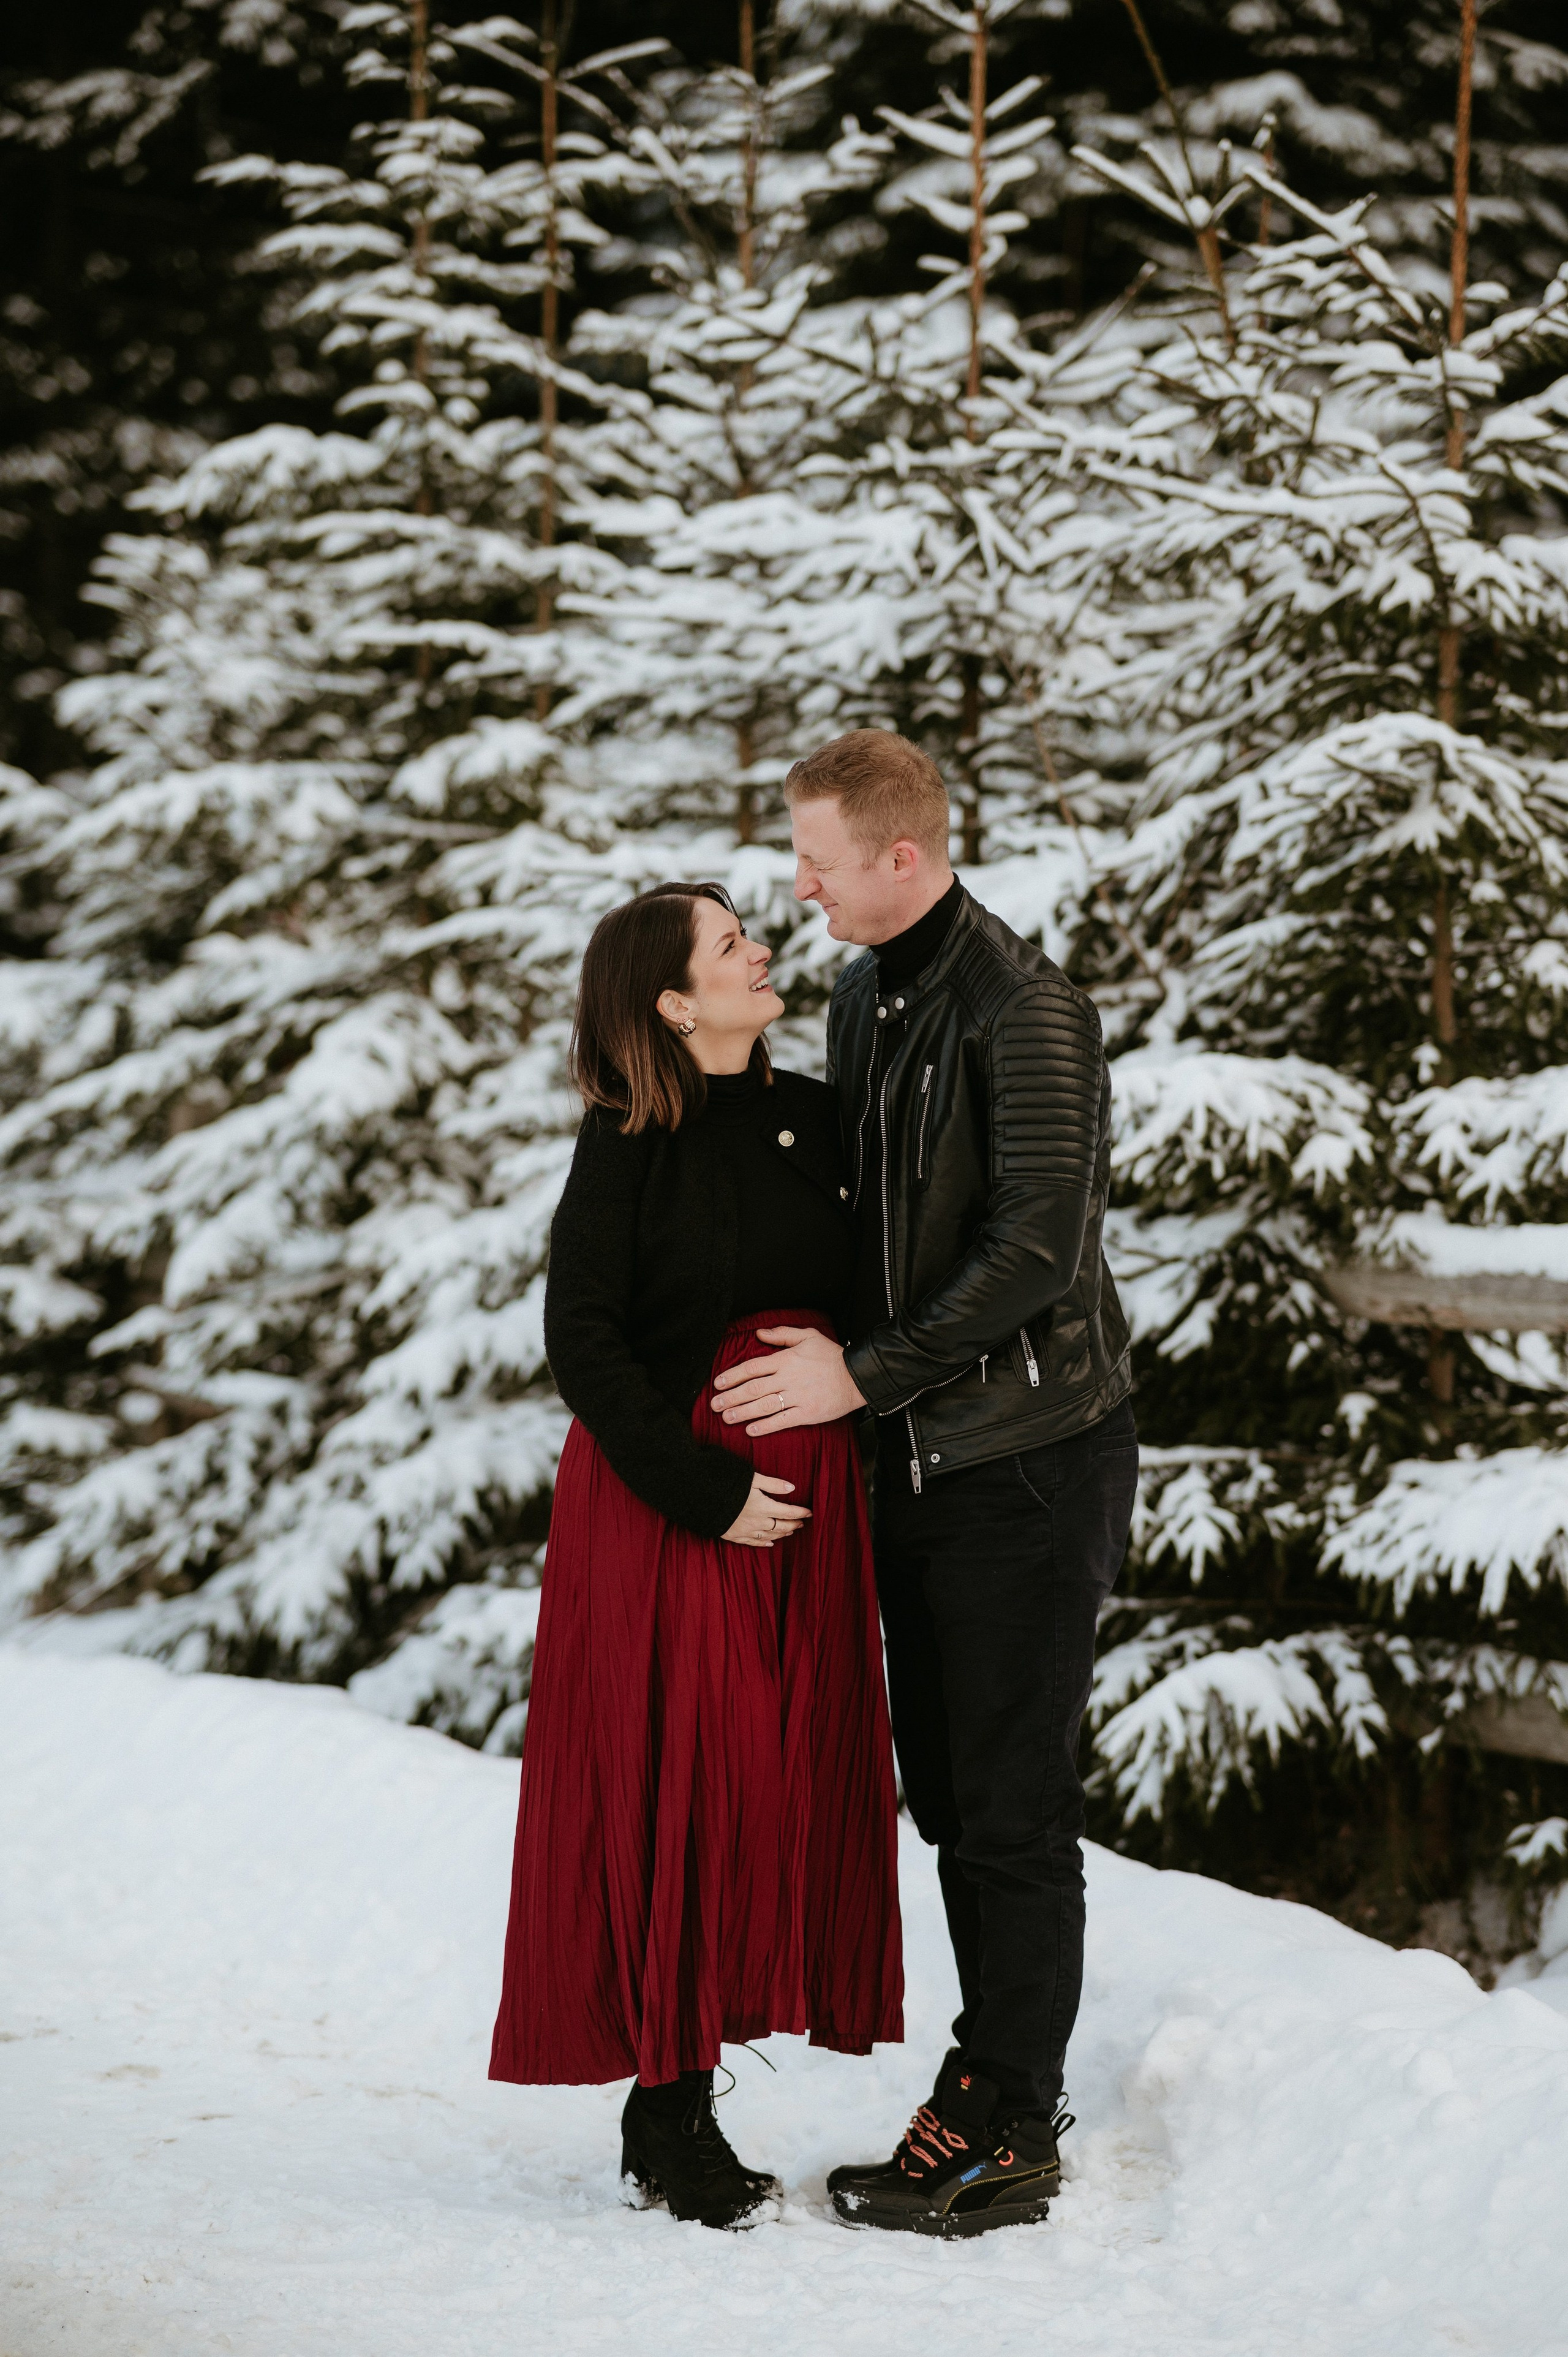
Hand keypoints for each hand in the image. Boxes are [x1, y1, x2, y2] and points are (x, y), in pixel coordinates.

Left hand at [711, 1326, 866, 1435]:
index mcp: (786, 1359)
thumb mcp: (809, 1336)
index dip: (732, 1376)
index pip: (752, 1368)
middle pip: (753, 1388)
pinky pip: (782, 1421)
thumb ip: (782, 1334)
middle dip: (731, 1397)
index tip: (718, 1384)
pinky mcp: (808, 1413)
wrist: (858, 1376)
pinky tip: (751, 1430)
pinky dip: (766, 1426)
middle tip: (714, 1405)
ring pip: (764, 1405)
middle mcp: (788, 1378)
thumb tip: (759, 1333)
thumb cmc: (832, 1355)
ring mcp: (798, 1396)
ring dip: (743, 1412)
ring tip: (727, 1418)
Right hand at [722, 1471, 811, 1549]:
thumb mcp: (752, 1478)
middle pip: (781, 1526)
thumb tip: (792, 1488)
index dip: (801, 1513)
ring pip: (770, 1536)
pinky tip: (770, 1543)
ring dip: (782, 1534)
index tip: (810, 1512)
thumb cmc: (727, 1484)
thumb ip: (773, 1484)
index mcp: (763, 1507)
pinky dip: (764, 1543)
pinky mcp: (734, 1535)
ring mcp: (745, 1531)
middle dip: (794, 1524)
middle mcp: (757, 1522)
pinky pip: (753, 1543)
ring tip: (790, 1531)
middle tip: (802, 1523)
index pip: (788, 1512)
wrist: (701, 1497)